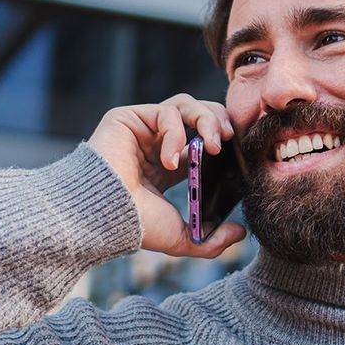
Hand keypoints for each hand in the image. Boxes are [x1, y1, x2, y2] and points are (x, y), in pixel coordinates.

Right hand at [87, 94, 245, 257]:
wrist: (104, 216)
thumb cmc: (135, 225)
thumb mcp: (182, 237)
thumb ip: (212, 239)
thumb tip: (240, 232)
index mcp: (168, 166)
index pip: (203, 140)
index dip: (223, 141)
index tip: (239, 153)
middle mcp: (156, 144)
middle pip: (198, 114)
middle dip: (219, 121)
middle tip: (230, 139)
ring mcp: (142, 129)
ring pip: (185, 104)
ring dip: (206, 119)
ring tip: (214, 145)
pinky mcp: (128, 117)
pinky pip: (165, 113)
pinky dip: (175, 133)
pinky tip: (170, 161)